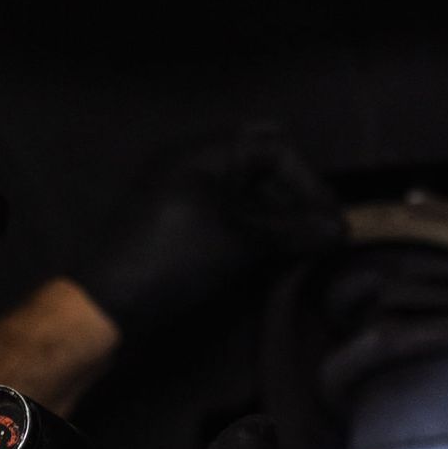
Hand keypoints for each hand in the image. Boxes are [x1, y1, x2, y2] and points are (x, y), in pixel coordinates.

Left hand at [83, 125, 343, 345]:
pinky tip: (269, 251)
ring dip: (276, 211)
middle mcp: (193, 160)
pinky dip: (253, 224)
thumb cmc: (175, 258)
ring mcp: (183, 189)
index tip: (331, 223)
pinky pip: (227, 208)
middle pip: (261, 160)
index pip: (275, 147)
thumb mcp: (240, 242)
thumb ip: (292, 230)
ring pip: (245, 187)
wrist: (108, 302)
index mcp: (205, 150)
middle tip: (318, 226)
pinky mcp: (178, 219)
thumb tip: (339, 229)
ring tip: (300, 244)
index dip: (309, 182)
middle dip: (294, 190)